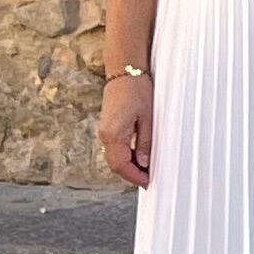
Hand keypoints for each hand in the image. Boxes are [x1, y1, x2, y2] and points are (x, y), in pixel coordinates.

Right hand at [97, 64, 153, 188]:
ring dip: (129, 165)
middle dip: (131, 173)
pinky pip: (115, 147)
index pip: (121, 165)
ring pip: (114, 156)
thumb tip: (145, 162)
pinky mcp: (108, 126)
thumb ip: (145, 142)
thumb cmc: (136, 90)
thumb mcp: (147, 118)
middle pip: (115, 164)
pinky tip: (139, 155)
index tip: (147, 182)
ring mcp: (105, 131)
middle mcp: (105, 135)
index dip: (134, 176)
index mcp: (113, 134)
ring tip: (147, 169)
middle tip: (149, 178)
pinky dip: (126, 155)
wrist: (124, 72)